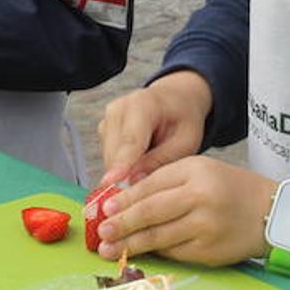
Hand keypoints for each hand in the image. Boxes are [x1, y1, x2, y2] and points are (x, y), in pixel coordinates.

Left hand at [96, 156, 277, 266]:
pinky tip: (140, 251)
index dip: (125, 198)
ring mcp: (206, 226)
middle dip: (122, 223)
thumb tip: (124, 198)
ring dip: (131, 244)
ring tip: (109, 249)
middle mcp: (200, 197)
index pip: (151, 185)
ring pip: (160, 236)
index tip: (105, 208)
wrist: (271, 212)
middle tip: (101, 232)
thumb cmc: (228, 188)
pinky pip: (175, 252)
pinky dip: (156, 251)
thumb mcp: (199, 170)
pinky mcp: (210, 251)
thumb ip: (165, 180)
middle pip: (151, 211)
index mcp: (195, 170)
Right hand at [97, 70, 212, 186]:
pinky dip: (123, 165)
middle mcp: (119, 108)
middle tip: (149, 190)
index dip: (121, 163)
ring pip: (109, 157)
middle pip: (115, 152)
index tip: (110, 182)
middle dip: (126, 175)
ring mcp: (108, 118)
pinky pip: (109, 156)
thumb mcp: (185, 142)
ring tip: (152, 165)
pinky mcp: (103, 128)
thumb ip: (160, 160)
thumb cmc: (183, 121)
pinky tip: (142, 159)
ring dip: (126, 171)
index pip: (131, 139)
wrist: (175, 99)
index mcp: (144, 104)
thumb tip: (132, 180)